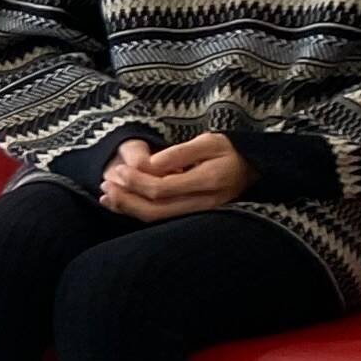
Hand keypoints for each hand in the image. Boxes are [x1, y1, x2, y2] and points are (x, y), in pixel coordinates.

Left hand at [101, 131, 249, 219]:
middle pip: (156, 210)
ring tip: (106, 196)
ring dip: (128, 209)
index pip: (162, 189)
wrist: (255, 168)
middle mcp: (205, 203)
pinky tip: (120, 204)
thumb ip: (178, 154)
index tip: (117, 171)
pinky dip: (138, 212)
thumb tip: (148, 165)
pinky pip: (163, 219)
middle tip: (105, 186)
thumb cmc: (230, 150)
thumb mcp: (208, 141)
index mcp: (209, 180)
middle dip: (126, 199)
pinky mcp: (194, 217)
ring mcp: (200, 214)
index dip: (136, 182)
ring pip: (158, 219)